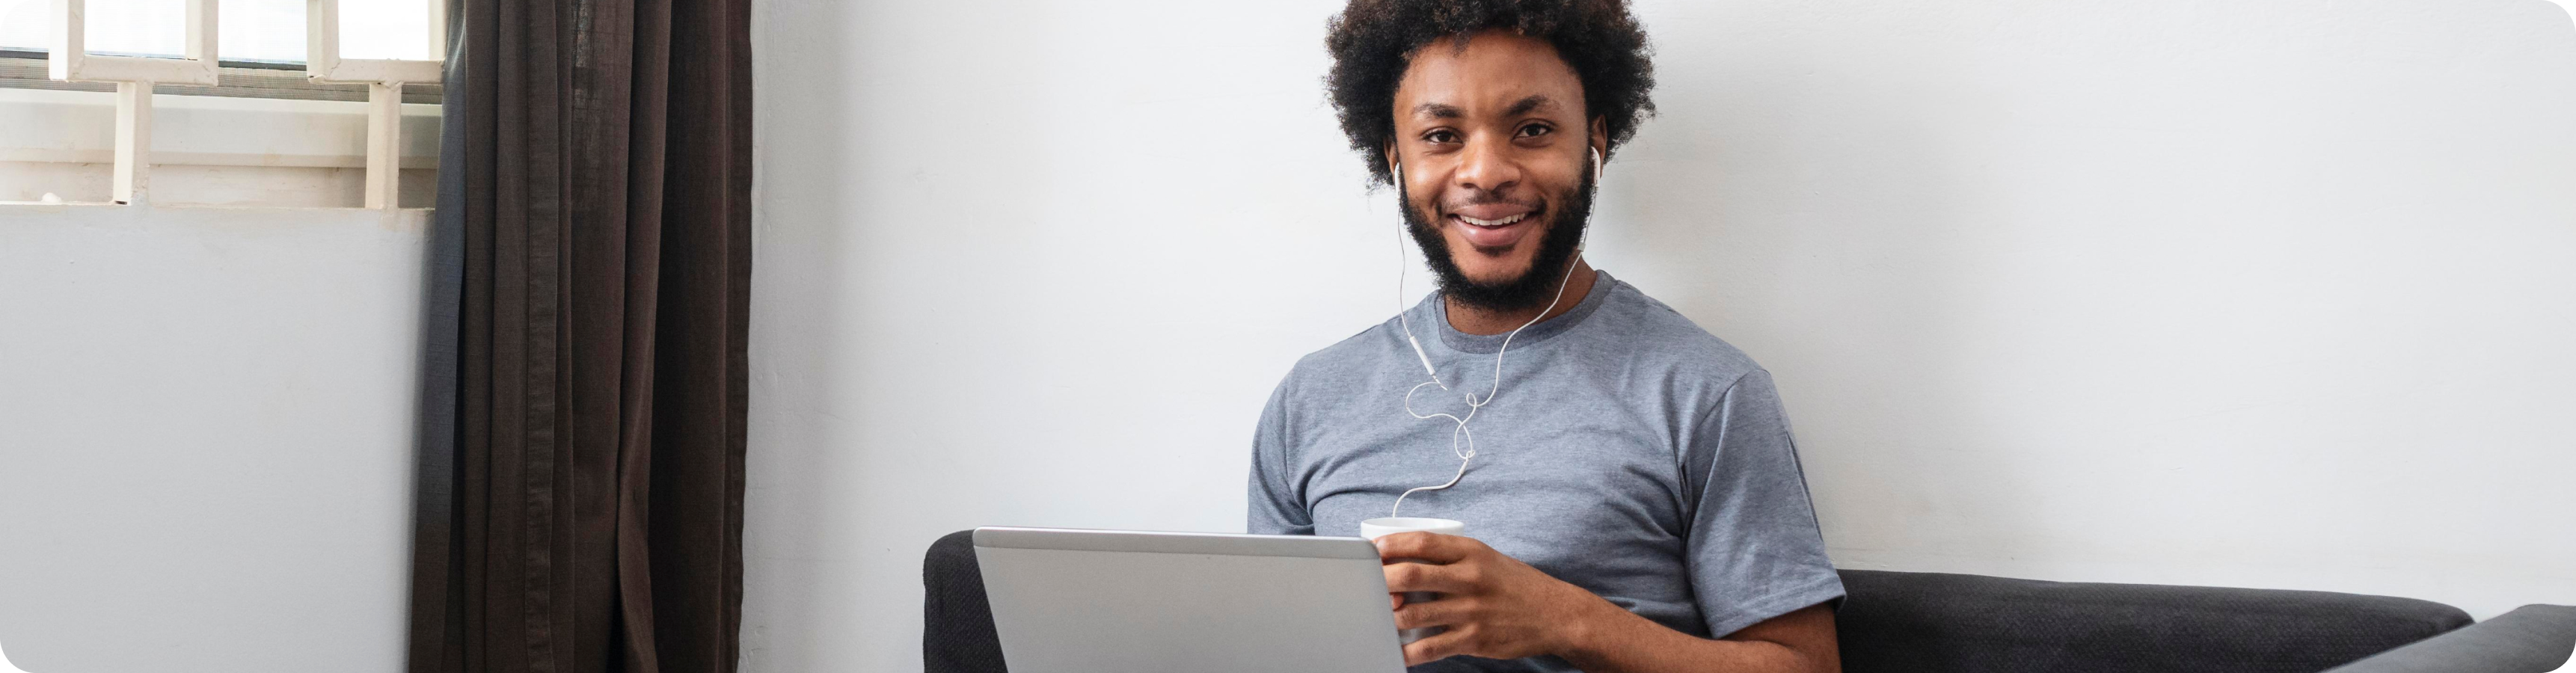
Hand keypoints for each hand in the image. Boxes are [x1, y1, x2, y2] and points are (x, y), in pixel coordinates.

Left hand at [1373, 532, 1622, 665]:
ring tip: (1377, 616)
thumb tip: (1403, 562)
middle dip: (1380, 580)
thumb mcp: (1485, 558)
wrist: (1554, 613)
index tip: (1372, 549)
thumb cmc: (1513, 584)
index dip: (1390, 544)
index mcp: (1471, 552)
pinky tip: (1397, 651)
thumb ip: (1449, 558)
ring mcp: (1470, 610)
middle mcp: (1469, 578)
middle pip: (1410, 575)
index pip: (1421, 542)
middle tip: (1365, 584)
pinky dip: (1408, 652)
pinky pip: (1430, 647)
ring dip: (1388, 616)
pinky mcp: (1473, 639)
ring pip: (1413, 613)